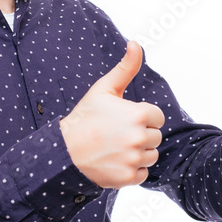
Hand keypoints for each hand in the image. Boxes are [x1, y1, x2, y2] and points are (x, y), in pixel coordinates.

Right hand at [60, 41, 164, 188]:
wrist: (63, 151)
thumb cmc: (85, 117)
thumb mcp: (104, 89)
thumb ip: (126, 67)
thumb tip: (135, 43)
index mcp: (139, 114)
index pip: (157, 117)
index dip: (141, 117)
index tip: (122, 119)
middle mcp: (140, 137)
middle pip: (155, 137)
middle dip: (140, 135)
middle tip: (116, 134)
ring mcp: (134, 159)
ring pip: (151, 155)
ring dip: (138, 152)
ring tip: (115, 147)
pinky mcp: (128, 177)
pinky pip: (143, 173)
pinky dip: (132, 169)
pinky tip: (114, 161)